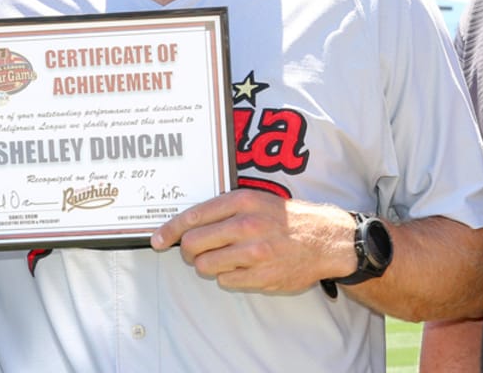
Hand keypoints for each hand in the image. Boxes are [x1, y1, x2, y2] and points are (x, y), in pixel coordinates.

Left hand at [150, 189, 355, 293]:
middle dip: (187, 250)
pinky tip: (241, 267)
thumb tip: (184, 225)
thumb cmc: (286, 219)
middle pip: (193, 244)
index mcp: (242, 202)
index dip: (169, 231)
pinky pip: (225, 280)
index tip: (157, 239)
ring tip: (222, 258)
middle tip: (193, 251)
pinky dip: (227, 276)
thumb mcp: (256, 200)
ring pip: (205, 266)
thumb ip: (222, 209)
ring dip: (207, 264)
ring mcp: (254, 253)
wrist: (325, 239)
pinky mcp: (261, 276)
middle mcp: (246, 225)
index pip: (193, 217)